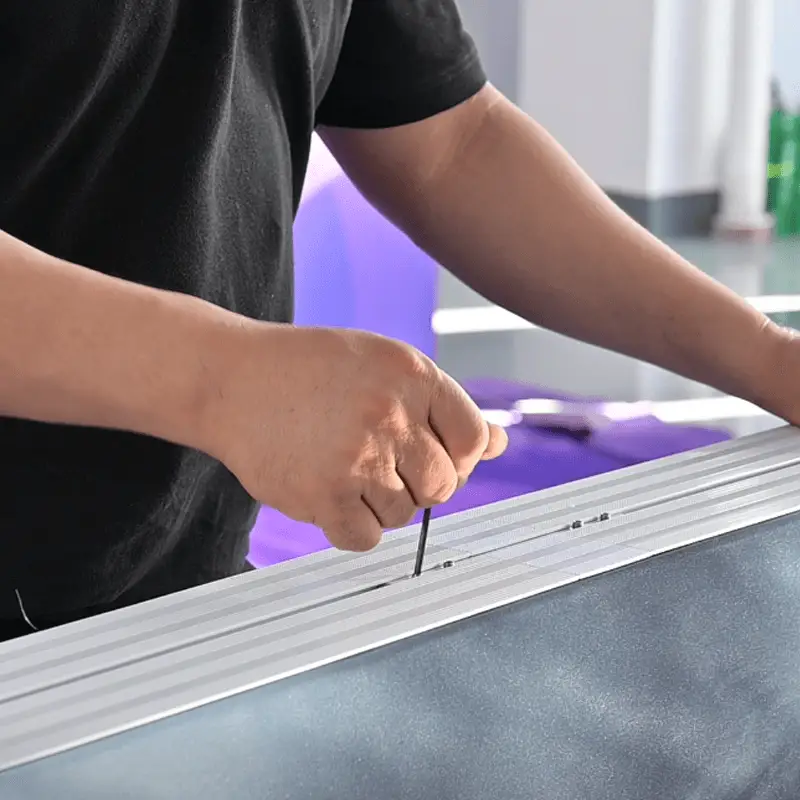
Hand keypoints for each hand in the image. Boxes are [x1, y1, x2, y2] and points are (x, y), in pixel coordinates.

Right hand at [204, 323, 506, 550]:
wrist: (232, 378)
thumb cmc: (310, 370)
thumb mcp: (384, 366)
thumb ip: (443, 405)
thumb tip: (498, 444)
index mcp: (412, 375)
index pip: (472, 439)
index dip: (458, 457)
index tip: (432, 456)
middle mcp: (390, 414)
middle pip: (443, 485)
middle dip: (420, 483)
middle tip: (382, 465)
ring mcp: (357, 457)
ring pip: (405, 514)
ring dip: (381, 503)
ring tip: (346, 469)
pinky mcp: (323, 495)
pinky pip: (366, 538)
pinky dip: (352, 527)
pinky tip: (332, 494)